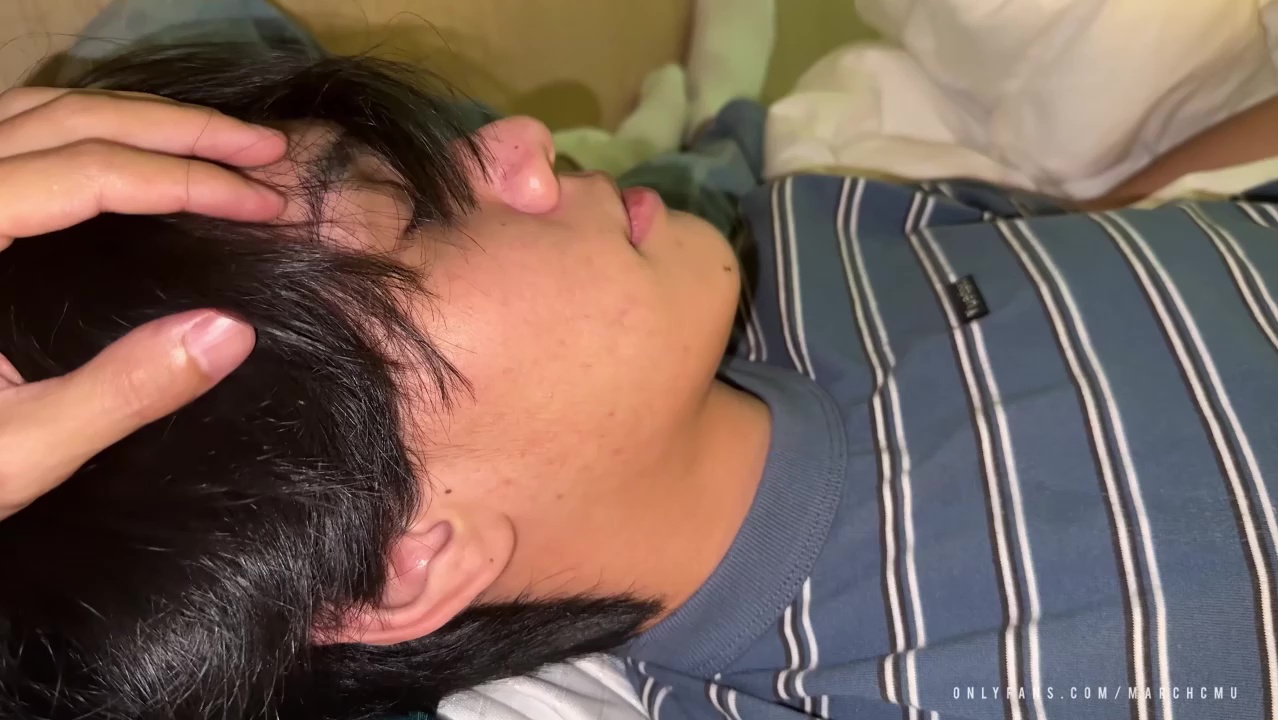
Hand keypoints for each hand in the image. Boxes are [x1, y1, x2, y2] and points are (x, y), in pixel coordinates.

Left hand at [0, 88, 288, 520]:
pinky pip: (17, 133)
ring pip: (39, 111)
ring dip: (137, 117)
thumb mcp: (20, 449)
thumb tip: (233, 332)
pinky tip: (138, 154)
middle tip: (267, 149)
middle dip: (180, 127)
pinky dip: (90, 128)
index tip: (265, 201)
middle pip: (68, 117)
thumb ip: (121, 391)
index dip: (188, 177)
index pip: (86, 172)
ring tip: (219, 141)